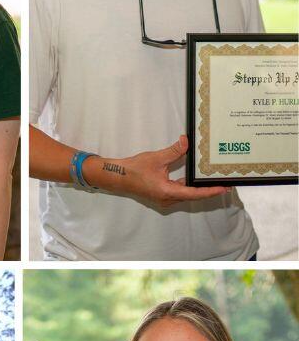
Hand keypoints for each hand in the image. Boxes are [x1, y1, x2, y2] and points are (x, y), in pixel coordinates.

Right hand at [109, 136, 228, 206]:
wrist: (116, 177)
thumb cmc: (133, 170)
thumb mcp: (156, 158)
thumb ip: (174, 151)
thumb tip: (186, 141)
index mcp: (167, 192)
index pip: (194, 194)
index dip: (210, 191)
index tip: (224, 188)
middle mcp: (167, 199)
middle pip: (192, 196)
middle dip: (207, 190)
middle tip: (223, 183)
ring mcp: (163, 199)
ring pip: (185, 195)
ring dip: (197, 189)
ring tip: (211, 181)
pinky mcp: (160, 196)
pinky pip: (178, 193)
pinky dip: (187, 187)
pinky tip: (193, 179)